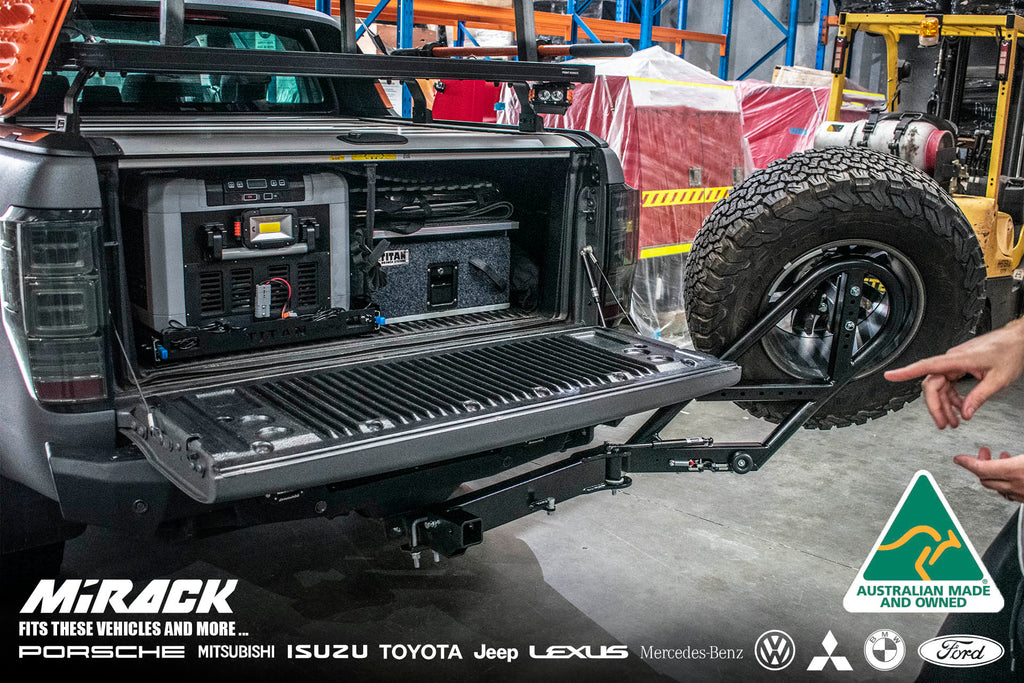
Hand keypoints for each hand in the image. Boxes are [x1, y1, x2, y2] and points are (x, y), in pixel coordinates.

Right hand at [884, 319, 1023, 428]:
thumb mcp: (998, 379)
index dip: (906, 372)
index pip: (926, 366)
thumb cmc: (1010, 353)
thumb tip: (966, 413)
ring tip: (954, 422)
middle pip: (933, 385)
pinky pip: (949, 384)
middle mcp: (953, 360)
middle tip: (943, 424)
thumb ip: (979, 397)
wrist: (1018, 341)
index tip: (890, 376)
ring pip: (941, 387)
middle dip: (936, 407)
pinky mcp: (960, 366)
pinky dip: (953, 398)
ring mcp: (956, 363)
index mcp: (959, 360)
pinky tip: (961, 408)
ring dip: (945, 406)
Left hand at [954, 447, 1023, 502]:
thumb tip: (1014, 432)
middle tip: (982, 454)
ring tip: (998, 461)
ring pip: (998, 488)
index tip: (959, 459)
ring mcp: (1022, 495)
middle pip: (986, 479)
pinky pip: (1010, 494)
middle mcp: (1017, 486)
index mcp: (1015, 471)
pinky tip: (1010, 477)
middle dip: (980, 465)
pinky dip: (1005, 484)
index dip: (968, 462)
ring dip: (993, 474)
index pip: (982, 469)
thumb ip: (1015, 454)